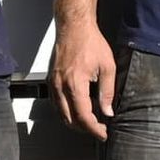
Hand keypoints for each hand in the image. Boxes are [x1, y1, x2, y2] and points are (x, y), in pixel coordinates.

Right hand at [51, 20, 117, 140]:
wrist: (74, 27)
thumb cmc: (90, 42)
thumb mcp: (107, 66)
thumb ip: (107, 92)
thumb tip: (108, 111)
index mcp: (75, 84)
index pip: (83, 117)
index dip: (94, 129)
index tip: (103, 133)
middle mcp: (60, 86)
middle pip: (69, 119)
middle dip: (84, 129)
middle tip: (98, 129)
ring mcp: (53, 83)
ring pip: (60, 113)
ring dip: (74, 122)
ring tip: (90, 123)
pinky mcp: (51, 80)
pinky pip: (56, 103)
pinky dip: (66, 112)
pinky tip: (77, 110)